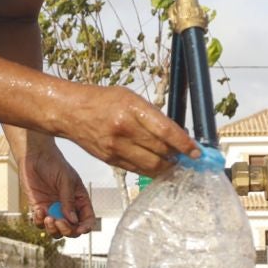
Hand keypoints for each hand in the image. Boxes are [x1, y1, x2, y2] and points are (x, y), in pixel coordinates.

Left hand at [21, 139, 96, 236]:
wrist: (34, 156)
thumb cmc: (54, 164)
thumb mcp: (66, 180)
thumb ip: (69, 201)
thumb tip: (72, 221)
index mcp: (79, 201)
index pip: (86, 220)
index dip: (85, 228)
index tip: (79, 229)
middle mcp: (67, 208)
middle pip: (71, 230)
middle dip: (67, 230)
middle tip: (59, 222)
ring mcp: (52, 210)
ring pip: (55, 231)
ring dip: (52, 229)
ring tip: (48, 218)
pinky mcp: (38, 208)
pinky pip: (39, 224)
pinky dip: (39, 221)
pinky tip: (39, 210)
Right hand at [58, 84, 199, 177]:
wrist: (70, 112)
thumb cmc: (102, 101)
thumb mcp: (130, 98)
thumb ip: (152, 115)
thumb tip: (176, 134)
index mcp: (132, 108)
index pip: (165, 131)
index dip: (184, 144)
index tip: (196, 152)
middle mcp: (124, 129)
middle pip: (161, 151)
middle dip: (177, 156)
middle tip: (187, 157)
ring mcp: (116, 147)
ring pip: (151, 166)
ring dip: (166, 166)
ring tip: (173, 162)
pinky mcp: (110, 160)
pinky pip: (137, 170)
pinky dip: (150, 170)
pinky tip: (156, 166)